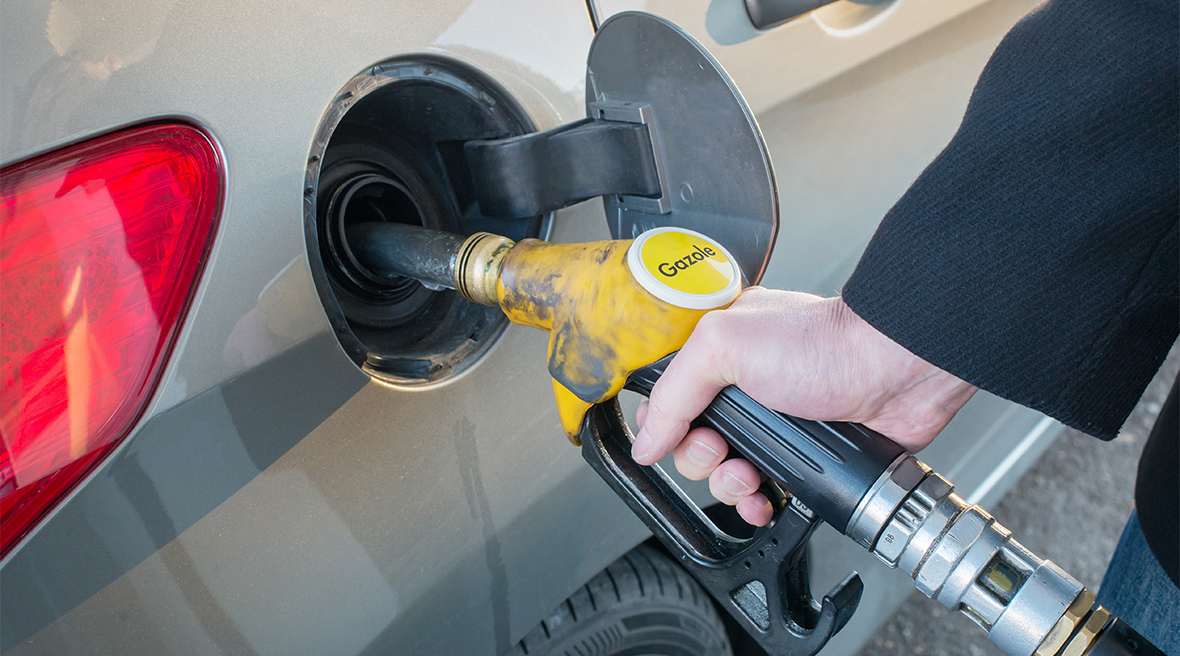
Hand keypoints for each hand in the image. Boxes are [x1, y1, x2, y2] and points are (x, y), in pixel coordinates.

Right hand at [631, 288, 977, 525]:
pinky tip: (765, 499)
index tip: (679, 433)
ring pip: (724, 474)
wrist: (895, 371)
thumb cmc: (824, 342)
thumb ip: (673, 392)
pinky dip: (758, 504)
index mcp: (718, 353)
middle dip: (700, 458)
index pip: (666, 399)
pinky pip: (764, 494)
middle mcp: (743, 388)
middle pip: (690, 443)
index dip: (663, 425)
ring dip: (729, 485)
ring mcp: (773, 425)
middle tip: (722, 448)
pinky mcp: (802, 457)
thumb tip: (645, 442)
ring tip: (749, 474)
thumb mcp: (725, 346)